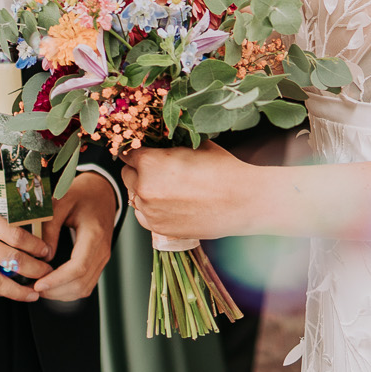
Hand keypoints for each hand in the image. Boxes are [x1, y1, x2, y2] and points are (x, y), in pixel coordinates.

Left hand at [31, 171, 117, 301]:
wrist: (102, 192)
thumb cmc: (83, 194)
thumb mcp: (61, 203)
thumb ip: (50, 228)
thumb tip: (43, 256)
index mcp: (94, 234)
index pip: (78, 267)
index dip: (57, 280)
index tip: (38, 284)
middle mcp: (102, 250)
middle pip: (81, 283)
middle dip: (55, 291)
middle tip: (32, 287)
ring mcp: (102, 258)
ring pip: (84, 288)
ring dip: (60, 293)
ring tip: (39, 288)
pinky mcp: (98, 262)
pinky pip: (85, 284)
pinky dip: (68, 290)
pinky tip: (52, 285)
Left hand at [121, 141, 252, 241]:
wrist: (243, 201)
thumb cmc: (223, 170)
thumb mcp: (194, 146)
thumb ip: (169, 145)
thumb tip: (158, 142)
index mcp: (150, 162)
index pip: (128, 153)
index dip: (136, 151)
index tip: (142, 152)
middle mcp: (145, 188)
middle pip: (127, 175)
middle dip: (139, 170)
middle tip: (157, 169)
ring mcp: (150, 211)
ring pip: (134, 196)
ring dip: (144, 190)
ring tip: (167, 187)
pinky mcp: (158, 228)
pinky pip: (143, 215)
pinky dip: (150, 209)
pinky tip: (168, 203)